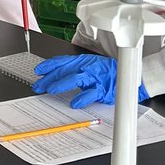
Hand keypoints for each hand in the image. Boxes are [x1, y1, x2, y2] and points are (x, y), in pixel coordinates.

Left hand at [32, 54, 146, 108]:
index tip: (38, 71)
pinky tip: (74, 103)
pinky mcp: (102, 89)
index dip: (49, 65)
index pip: (62, 61)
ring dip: (61, 84)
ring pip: (75, 79)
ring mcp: (94, 78)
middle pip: (64, 71)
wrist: (127, 76)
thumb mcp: (87, 65)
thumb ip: (71, 69)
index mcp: (81, 61)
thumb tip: (52, 75)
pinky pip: (91, 94)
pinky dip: (82, 98)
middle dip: (49, 79)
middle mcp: (86, 68)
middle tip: (38, 86)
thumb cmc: (105, 72)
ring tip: (51, 90)